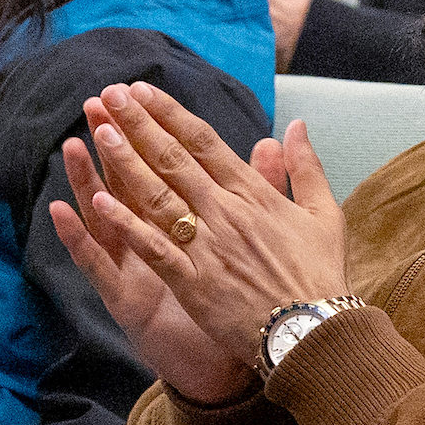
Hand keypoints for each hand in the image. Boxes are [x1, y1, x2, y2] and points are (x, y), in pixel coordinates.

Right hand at [52, 116, 250, 404]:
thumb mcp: (262, 237)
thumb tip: (271, 141)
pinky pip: (99, 265)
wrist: (253, 359)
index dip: (152, 130)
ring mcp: (137, 268)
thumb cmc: (248, 304)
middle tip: (95, 103)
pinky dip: (79, 238)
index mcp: (187, 223)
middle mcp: (156, 241)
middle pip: (130, 182)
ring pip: (106, 218)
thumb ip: (263, 189)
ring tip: (72, 146)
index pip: (166, 167)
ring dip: (87, 181)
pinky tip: (60, 211)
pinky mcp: (128, 299)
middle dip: (114, 143)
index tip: (137, 93)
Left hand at [66, 83, 350, 367]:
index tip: (141, 91)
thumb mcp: (323, 214)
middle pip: (174, 160)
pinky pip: (155, 249)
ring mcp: (207, 247)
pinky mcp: (194, 284)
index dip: (169, 114)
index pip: (203, 142)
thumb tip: (295, 125)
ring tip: (100, 132)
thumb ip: (304, 167)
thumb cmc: (319, 275)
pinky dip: (128, 226)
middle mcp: (226, 213)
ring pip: (159, 196)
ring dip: (127, 163)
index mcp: (252, 194)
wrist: (316, 333)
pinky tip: (102, 202)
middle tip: (109, 95)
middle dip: (138, 125)